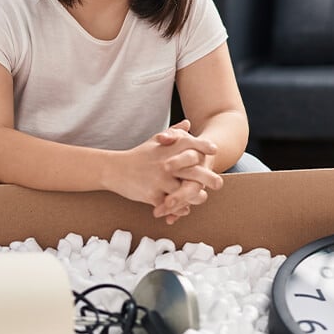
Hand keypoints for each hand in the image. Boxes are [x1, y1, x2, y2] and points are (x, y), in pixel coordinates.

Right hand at [105, 120, 219, 217]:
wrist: (114, 169)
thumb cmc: (138, 155)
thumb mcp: (155, 141)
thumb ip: (174, 133)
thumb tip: (188, 123)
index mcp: (167, 149)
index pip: (191, 144)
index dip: (204, 146)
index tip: (215, 150)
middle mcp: (166, 163)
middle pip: (194, 171)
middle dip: (209, 178)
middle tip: (219, 183)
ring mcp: (160, 180)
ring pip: (185, 192)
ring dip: (196, 197)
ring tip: (201, 198)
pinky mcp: (152, 195)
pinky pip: (171, 205)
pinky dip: (179, 209)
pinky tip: (184, 209)